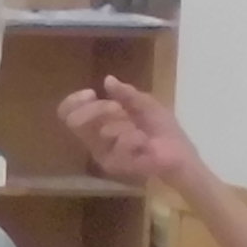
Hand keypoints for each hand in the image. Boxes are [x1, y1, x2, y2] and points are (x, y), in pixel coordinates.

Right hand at [58, 76, 205, 196]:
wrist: (179, 153)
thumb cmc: (162, 130)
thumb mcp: (145, 104)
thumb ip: (126, 94)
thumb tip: (108, 80)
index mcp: (98, 124)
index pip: (67, 114)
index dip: (73, 101)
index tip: (91, 92)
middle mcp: (95, 140)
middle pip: (74, 121)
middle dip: (99, 109)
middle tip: (118, 109)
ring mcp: (103, 155)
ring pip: (103, 130)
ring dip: (126, 125)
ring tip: (141, 132)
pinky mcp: (114, 166)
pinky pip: (119, 143)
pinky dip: (135, 138)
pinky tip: (145, 144)